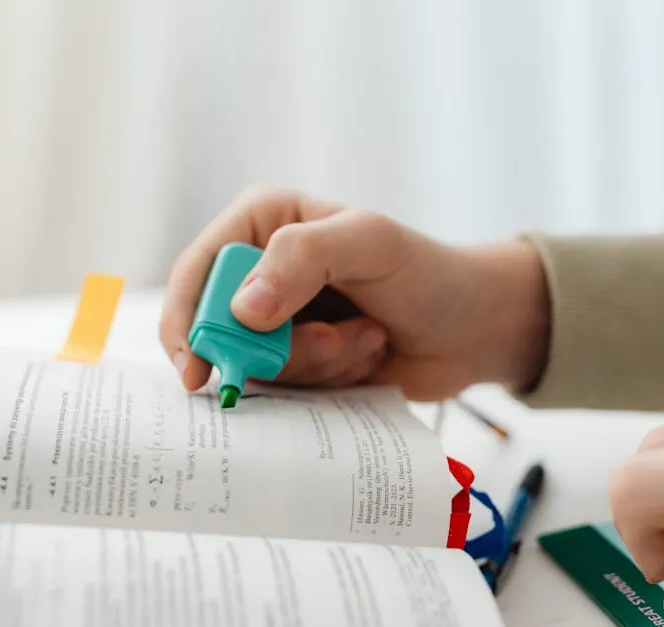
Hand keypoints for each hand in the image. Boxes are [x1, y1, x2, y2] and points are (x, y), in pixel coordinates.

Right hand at [159, 186, 549, 400]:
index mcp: (263, 224)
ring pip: (257, 367)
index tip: (198, 370)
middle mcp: (262, 272)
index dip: (189, 321)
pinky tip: (369, 352)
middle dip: (277, 351)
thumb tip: (241, 310)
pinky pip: (288, 390)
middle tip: (332, 342)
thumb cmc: (426, 272)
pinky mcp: (299, 362)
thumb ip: (302, 258)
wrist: (473, 327)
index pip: (199, 272)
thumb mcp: (370, 244)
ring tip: (368, 337)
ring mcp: (280, 322)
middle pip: (220, 330)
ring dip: (319, 363)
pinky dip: (332, 378)